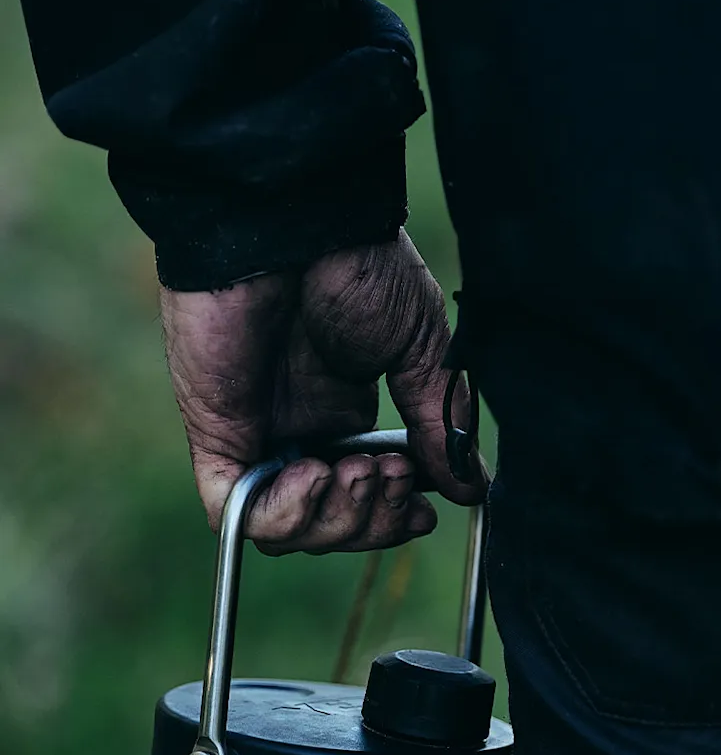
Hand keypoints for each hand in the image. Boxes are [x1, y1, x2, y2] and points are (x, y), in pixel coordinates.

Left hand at [160, 233, 484, 555]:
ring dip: (338, 521)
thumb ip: (441, 425)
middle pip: (331, 525)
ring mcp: (254, 432)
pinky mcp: (215, 432)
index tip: (427, 510)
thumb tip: (471, 489)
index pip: (363, 498)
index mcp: (341, 408)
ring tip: (360, 469)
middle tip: (396, 474)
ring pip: (289, 531)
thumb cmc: (357, 266)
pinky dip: (285, 516)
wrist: (296, 223)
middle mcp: (297, 427)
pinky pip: (237, 512)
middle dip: (374, 521)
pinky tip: (318, 474)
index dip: (394, 519)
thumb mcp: (423, 353)